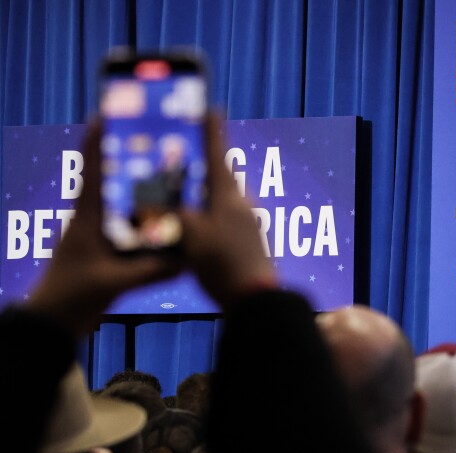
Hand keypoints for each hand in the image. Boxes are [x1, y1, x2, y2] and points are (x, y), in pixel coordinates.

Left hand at [27, 120, 180, 334]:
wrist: (55, 321)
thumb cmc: (74, 295)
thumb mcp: (114, 282)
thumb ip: (149, 271)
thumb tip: (185, 260)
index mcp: (88, 218)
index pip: (92, 170)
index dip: (97, 139)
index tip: (109, 112)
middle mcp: (95, 222)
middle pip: (114, 182)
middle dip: (132, 160)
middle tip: (157, 141)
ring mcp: (102, 237)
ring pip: (127, 207)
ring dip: (146, 193)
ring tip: (172, 178)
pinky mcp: (110, 254)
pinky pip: (135, 232)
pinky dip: (152, 225)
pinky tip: (173, 225)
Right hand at [180, 113, 275, 308]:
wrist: (255, 299)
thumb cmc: (223, 264)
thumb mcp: (189, 236)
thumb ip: (171, 214)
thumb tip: (158, 202)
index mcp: (228, 196)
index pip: (217, 154)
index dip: (211, 131)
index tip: (211, 109)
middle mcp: (243, 205)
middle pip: (218, 179)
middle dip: (200, 171)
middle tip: (183, 161)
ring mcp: (249, 224)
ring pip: (220, 203)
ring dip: (203, 199)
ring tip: (182, 200)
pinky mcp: (250, 243)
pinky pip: (225, 223)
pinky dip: (209, 220)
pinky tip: (198, 232)